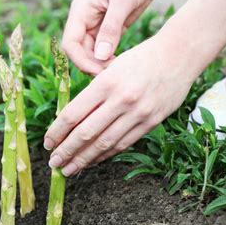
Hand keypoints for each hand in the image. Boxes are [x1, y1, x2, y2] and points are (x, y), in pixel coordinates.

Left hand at [44, 35, 197, 175]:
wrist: (178, 55)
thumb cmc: (138, 59)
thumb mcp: (109, 69)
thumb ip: (92, 94)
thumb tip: (68, 122)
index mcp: (105, 83)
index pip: (72, 114)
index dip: (56, 132)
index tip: (47, 143)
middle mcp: (120, 100)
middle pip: (85, 133)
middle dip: (66, 151)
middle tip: (53, 163)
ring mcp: (138, 113)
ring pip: (104, 143)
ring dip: (83, 159)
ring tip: (69, 169)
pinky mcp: (151, 122)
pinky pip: (123, 143)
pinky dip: (105, 155)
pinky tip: (92, 161)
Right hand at [62, 0, 159, 74]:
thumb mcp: (123, 1)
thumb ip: (111, 28)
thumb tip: (100, 56)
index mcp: (81, 11)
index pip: (70, 43)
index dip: (80, 60)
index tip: (97, 72)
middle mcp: (84, 20)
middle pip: (79, 51)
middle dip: (92, 64)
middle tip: (111, 75)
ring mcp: (96, 25)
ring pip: (91, 52)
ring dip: (100, 64)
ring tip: (117, 70)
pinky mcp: (109, 29)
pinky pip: (103, 49)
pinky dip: (109, 59)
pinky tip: (120, 63)